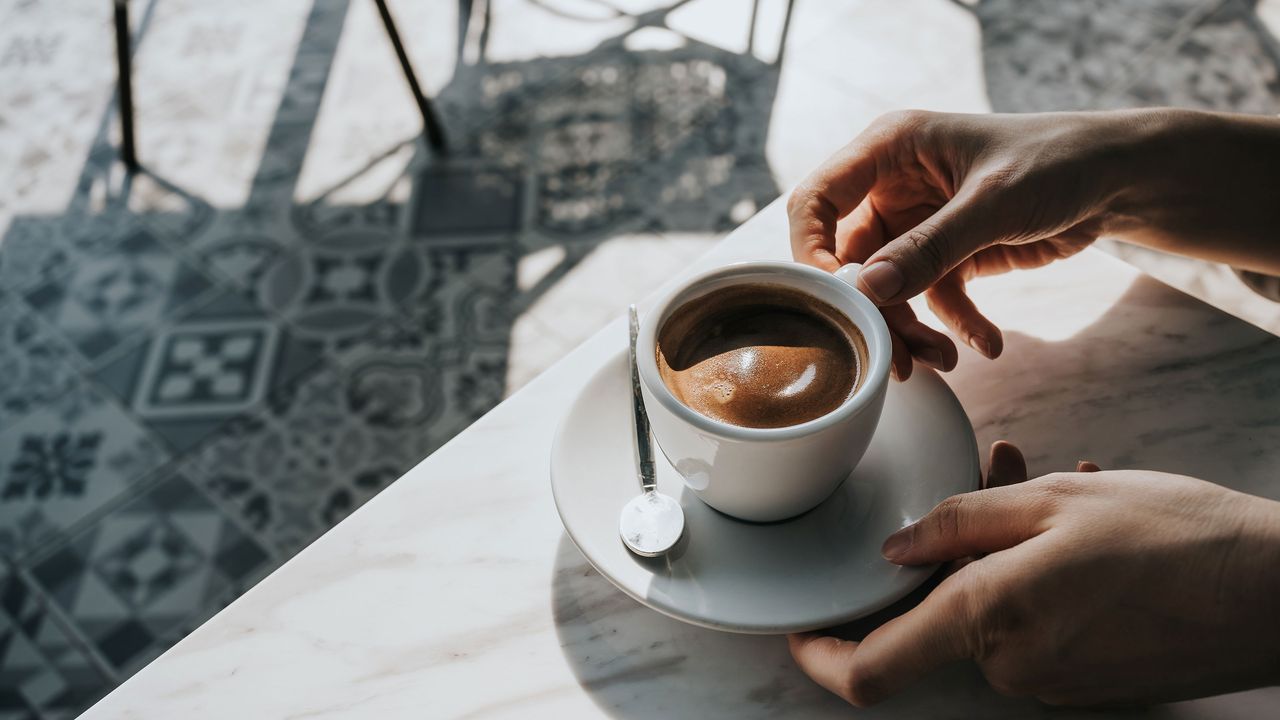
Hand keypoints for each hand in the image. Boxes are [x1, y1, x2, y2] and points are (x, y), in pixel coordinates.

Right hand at [788, 109, 1279, 378]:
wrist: (1119, 180)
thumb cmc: (1059, 162)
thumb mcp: (994, 203)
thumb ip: (930, 247)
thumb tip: (867, 292)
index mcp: (889, 150)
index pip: (817, 202)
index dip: (812, 253)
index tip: (836, 300)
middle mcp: (892, 186)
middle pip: (851, 259)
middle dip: (874, 309)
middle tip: (896, 355)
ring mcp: (917, 224)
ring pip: (888, 288)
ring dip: (912, 328)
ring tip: (945, 359)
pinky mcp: (946, 254)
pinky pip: (931, 300)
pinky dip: (954, 326)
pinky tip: (987, 345)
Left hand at [788, 448, 1279, 706]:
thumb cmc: (1175, 538)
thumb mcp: (1053, 502)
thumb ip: (958, 522)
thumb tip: (896, 549)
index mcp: (989, 621)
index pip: (872, 670)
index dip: (821, 655)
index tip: (801, 629)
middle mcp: (1012, 665)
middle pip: (941, 611)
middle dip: (954, 545)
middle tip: (998, 474)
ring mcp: (1051, 679)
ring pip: (990, 604)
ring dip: (1004, 545)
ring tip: (1053, 480)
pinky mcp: (1085, 679)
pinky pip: (1033, 620)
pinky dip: (1037, 571)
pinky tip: (1083, 516)